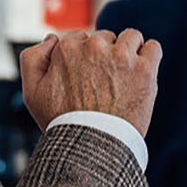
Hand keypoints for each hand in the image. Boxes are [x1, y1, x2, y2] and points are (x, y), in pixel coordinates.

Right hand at [20, 28, 160, 135]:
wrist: (92, 148)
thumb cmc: (62, 123)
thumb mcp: (32, 93)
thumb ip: (33, 59)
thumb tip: (52, 38)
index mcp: (67, 48)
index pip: (82, 38)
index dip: (84, 58)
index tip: (87, 78)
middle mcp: (94, 46)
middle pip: (106, 38)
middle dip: (106, 55)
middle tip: (105, 83)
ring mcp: (121, 57)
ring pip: (131, 38)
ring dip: (130, 52)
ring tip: (125, 78)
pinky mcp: (144, 69)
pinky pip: (153, 48)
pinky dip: (150, 57)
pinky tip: (142, 73)